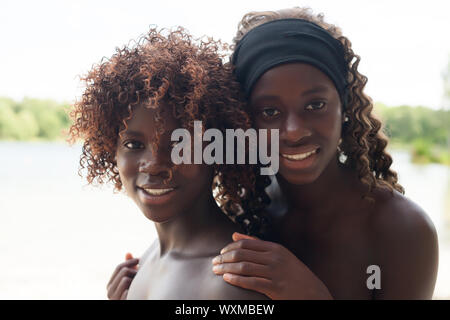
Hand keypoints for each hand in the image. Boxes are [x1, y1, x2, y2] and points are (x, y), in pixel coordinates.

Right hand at [107, 253, 138, 299]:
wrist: (135, 301)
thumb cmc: (133, 292)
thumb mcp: (130, 279)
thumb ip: (128, 267)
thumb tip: (128, 253)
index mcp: (110, 285)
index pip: (119, 267)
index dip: (130, 262)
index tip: (140, 259)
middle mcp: (109, 292)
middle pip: (123, 271)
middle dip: (134, 270)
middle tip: (141, 273)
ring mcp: (115, 298)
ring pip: (125, 279)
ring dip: (135, 279)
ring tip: (140, 282)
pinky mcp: (122, 302)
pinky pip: (127, 291)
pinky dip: (133, 290)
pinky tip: (138, 291)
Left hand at [211, 233, 332, 299]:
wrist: (313, 292)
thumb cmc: (293, 273)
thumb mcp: (279, 254)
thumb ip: (256, 244)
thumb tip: (234, 235)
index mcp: (275, 248)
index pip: (246, 244)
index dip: (229, 248)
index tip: (220, 253)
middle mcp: (274, 258)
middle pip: (241, 255)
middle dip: (224, 258)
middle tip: (214, 262)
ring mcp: (275, 272)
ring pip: (243, 268)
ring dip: (226, 269)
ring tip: (216, 271)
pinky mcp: (275, 287)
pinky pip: (251, 282)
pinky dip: (236, 280)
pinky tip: (227, 279)